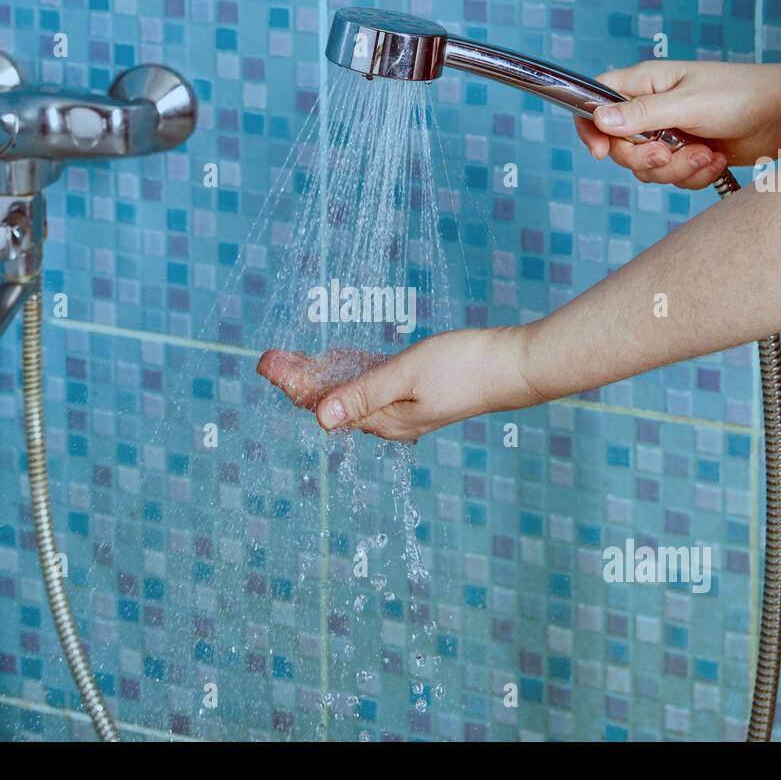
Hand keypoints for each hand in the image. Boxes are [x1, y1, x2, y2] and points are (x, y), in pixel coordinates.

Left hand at [256, 327, 540, 440]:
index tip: (265, 363)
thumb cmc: (465, 367)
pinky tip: (342, 367)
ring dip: (321, 377)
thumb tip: (320, 420)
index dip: (292, 383)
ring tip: (292, 361)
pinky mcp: (420, 395)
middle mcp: (390, 421)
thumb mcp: (406, 375)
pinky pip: (373, 389)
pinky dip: (350, 377)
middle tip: (269, 358)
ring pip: (350, 396)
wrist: (515, 367)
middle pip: (332, 403)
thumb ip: (363, 395)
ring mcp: (405, 410)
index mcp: (384, 419)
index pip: (323, 406)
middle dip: (299, 380)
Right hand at [575, 59, 780, 187]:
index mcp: (645, 84)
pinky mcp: (686, 156)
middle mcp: (651, 109)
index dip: (591, 128)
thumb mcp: (688, 103)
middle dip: (645, 159)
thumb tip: (599, 119)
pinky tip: (716, 161)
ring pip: (646, 169)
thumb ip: (642, 114)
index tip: (603, 152)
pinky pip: (672, 178)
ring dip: (676, 169)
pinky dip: (693, 176)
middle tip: (671, 153)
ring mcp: (668, 134)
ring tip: (707, 154)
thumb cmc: (742, 95)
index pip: (595, 100)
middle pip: (619, 147)